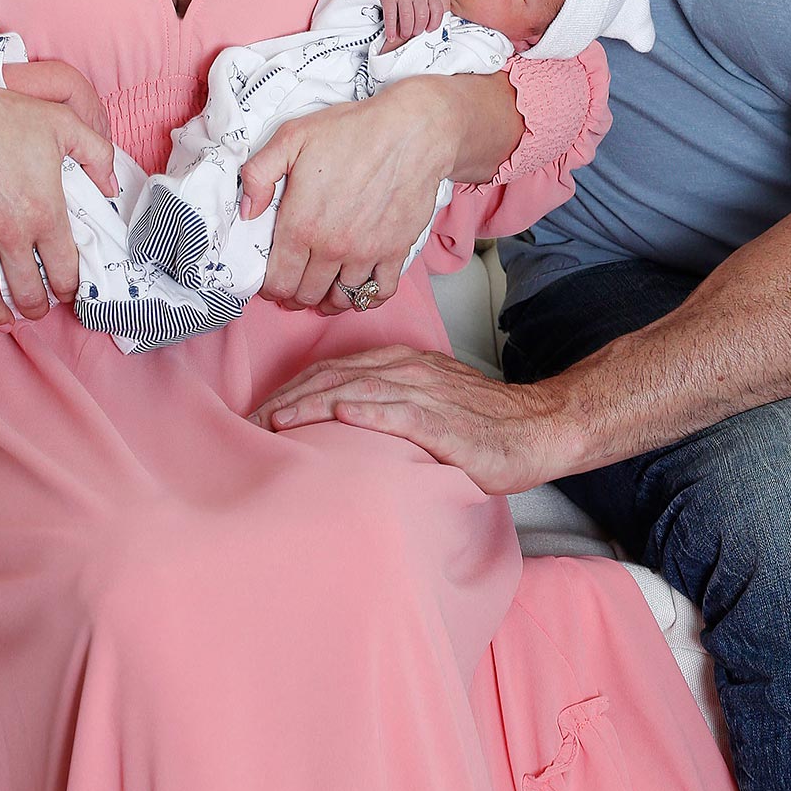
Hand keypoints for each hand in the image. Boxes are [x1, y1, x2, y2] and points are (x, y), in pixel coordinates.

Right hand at [0, 61, 116, 325]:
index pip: (64, 272)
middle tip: (37, 308)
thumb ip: (97, 154)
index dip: (70, 289)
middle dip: (36, 308)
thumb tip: (111, 186)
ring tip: (4, 317)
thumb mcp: (62, 124)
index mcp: (45, 214)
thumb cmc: (1, 115)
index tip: (67, 292)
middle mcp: (11, 235)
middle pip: (28, 293)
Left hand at [239, 82, 456, 314]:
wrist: (410, 132)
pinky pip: (379, 292)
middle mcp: (331, 247)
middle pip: (306, 295)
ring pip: (340, 298)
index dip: (270, 287)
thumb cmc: (353, 131)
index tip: (272, 281)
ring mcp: (365, 253)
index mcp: (301, 225)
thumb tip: (247, 212)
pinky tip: (358, 289)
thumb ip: (258, 174)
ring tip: (323, 290)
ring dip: (328, 299)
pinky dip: (366, 298)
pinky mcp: (395, 251)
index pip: (278, 281)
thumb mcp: (291, 138)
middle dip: (296, 295)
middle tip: (295, 286)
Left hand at [248, 344, 568, 495]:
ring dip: (313, 404)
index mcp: (400, 363)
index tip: (258, 412)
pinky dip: (369, 412)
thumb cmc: (481, 423)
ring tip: (277, 422)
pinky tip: (342, 417)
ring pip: (359, 389)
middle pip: (334, 376)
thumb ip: (386, 402)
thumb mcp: (427, 401)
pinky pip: (402, 412)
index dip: (292, 388)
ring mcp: (428, 392)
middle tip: (251, 423)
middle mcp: (408, 369)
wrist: (539, 428)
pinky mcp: (447, 422)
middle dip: (289, 398)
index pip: (332, 369)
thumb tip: (337, 423)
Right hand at [367, 0, 443, 50]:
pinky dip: (391, 29)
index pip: (437, 10)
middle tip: (412, 34)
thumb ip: (427, 8)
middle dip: (417, 30)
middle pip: (422, 17)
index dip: (434, 23)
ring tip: (403, 35)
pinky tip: (391, 35)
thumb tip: (428, 28)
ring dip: (406, 31)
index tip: (428, 30)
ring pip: (407, 18)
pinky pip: (391, 17)